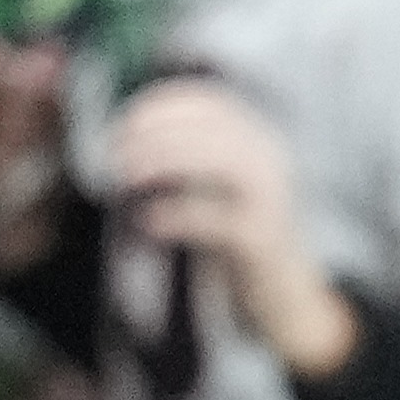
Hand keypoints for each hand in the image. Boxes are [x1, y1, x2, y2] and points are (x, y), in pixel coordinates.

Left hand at [104, 72, 356, 377]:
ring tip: (124, 177)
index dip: (163, 108)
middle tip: (114, 153)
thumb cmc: (238, 237)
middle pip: (210, 128)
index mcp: (259, 139)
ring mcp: (271, 198)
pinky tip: (147, 220)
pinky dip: (176, 215)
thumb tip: (129, 137)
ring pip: (216, 162)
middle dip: (154, 134)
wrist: (285, 295)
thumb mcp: (217, 187)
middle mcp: (271, 160)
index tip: (124, 123)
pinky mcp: (262, 238)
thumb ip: (188, 157)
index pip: (210, 104)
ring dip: (163, 161)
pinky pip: (215, 219)